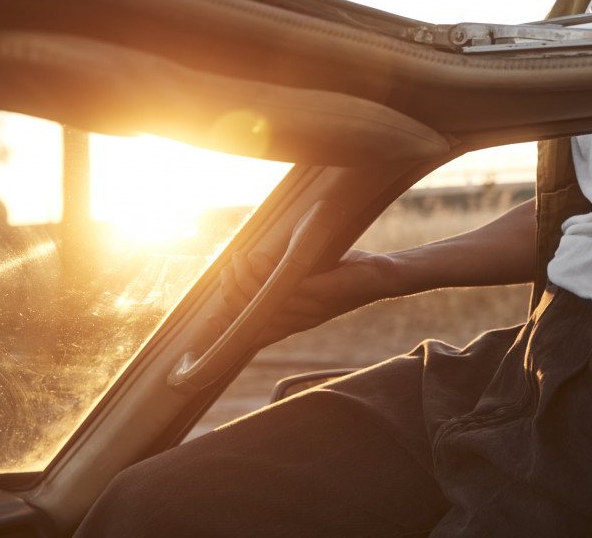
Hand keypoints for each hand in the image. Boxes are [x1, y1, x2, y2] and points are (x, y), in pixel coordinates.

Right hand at [211, 247, 400, 346]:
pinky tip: (258, 258)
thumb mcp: (311, 278)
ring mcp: (309, 308)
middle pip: (253, 316)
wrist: (380, 276)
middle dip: (233, 294)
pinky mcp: (320, 292)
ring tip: (238, 259)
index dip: (231, 331)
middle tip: (227, 269)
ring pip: (264, 301)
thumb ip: (286, 278)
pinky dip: (265, 273)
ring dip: (245, 280)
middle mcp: (300, 320)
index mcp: (295, 321)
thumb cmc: (345, 274)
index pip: (256, 334)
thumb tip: (259, 262)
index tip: (210, 320)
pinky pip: (284, 287)